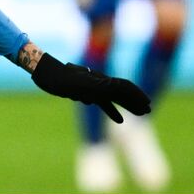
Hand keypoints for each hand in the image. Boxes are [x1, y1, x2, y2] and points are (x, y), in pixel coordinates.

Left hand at [31, 53, 150, 122]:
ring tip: (141, 115)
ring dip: (128, 106)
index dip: (137, 95)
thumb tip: (120, 88)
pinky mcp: (85, 92)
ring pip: (115, 98)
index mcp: (101, 81)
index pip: (124, 87)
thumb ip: (101, 86)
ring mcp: (93, 87)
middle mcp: (100, 82)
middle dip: (136, 101)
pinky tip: (120, 120)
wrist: (44, 73)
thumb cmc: (62, 79)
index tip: (148, 104)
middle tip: (148, 111)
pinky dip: (112, 110)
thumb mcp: (82, 85)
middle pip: (123, 92)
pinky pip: (103, 102)